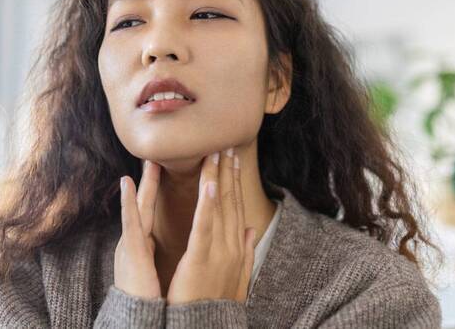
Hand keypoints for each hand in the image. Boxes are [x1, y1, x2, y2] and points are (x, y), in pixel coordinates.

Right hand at [114, 159, 162, 298]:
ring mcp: (130, 244)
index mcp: (143, 244)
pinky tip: (126, 184)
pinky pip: (130, 223)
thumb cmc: (144, 299)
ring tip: (148, 161)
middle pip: (146, 204)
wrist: (134, 319)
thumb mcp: (151, 269)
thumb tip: (167, 240)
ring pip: (138, 208)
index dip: (157, 191)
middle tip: (158, 156)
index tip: (165, 170)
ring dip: (143, 184)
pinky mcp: (130, 251)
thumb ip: (153, 252)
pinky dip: (127, 202)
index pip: (152, 211)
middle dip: (151, 180)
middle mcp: (134, 240)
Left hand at [166, 148, 255, 304]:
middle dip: (228, 172)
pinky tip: (210, 185)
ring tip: (217, 154)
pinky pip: (205, 227)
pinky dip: (208, 205)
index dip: (235, 181)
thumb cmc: (216, 303)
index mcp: (237, 247)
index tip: (233, 159)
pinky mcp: (201, 259)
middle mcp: (232, 245)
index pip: (236, 206)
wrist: (206, 328)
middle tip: (226, 145)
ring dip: (219, 178)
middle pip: (230, 201)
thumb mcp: (238, 278)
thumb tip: (252, 230)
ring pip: (219, 208)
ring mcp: (219, 251)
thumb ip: (246, 252)